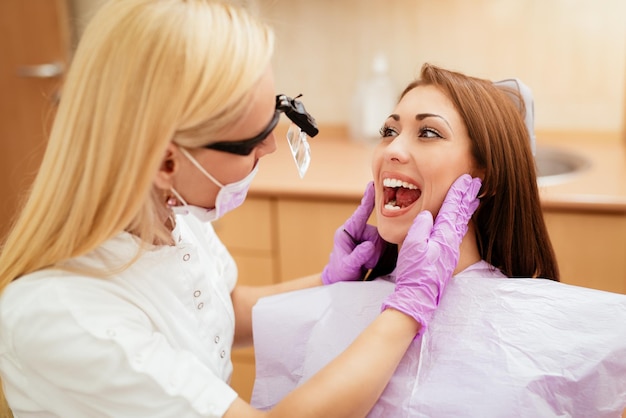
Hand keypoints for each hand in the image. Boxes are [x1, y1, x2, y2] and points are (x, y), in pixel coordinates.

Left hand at [321, 182, 383, 284]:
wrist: (341, 280)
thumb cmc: (340, 271)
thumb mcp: (348, 265)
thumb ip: (358, 255)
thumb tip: (369, 245)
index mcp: (348, 230)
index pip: (360, 213)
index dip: (368, 199)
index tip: (373, 185)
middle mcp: (359, 231)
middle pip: (377, 234)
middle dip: (374, 250)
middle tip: (365, 263)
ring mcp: (367, 237)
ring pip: (382, 242)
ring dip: (376, 256)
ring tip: (365, 264)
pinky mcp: (374, 244)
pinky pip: (384, 248)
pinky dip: (379, 257)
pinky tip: (371, 263)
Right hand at [381, 174, 481, 333]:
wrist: (419, 296)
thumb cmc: (414, 272)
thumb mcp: (413, 245)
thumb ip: (421, 227)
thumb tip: (428, 214)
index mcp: (444, 235)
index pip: (453, 208)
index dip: (459, 192)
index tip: (467, 179)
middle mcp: (451, 241)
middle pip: (462, 214)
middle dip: (468, 197)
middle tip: (477, 183)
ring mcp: (450, 249)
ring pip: (461, 222)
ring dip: (467, 208)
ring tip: (473, 197)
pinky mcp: (447, 256)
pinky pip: (457, 232)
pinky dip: (461, 220)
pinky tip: (461, 220)